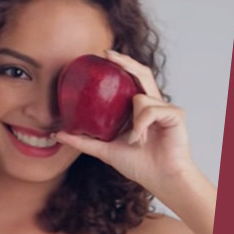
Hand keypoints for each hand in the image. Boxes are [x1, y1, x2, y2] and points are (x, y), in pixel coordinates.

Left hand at [54, 50, 198, 193]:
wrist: (161, 179)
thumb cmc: (138, 165)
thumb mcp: (105, 150)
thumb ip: (83, 141)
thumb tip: (57, 134)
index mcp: (137, 109)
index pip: (130, 80)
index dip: (120, 65)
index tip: (102, 56)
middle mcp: (152, 104)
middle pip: (141, 73)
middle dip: (125, 61)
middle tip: (107, 54)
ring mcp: (165, 108)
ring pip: (140, 96)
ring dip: (132, 119)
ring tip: (134, 139)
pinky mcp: (175, 114)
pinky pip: (150, 109)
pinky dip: (141, 124)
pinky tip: (141, 139)